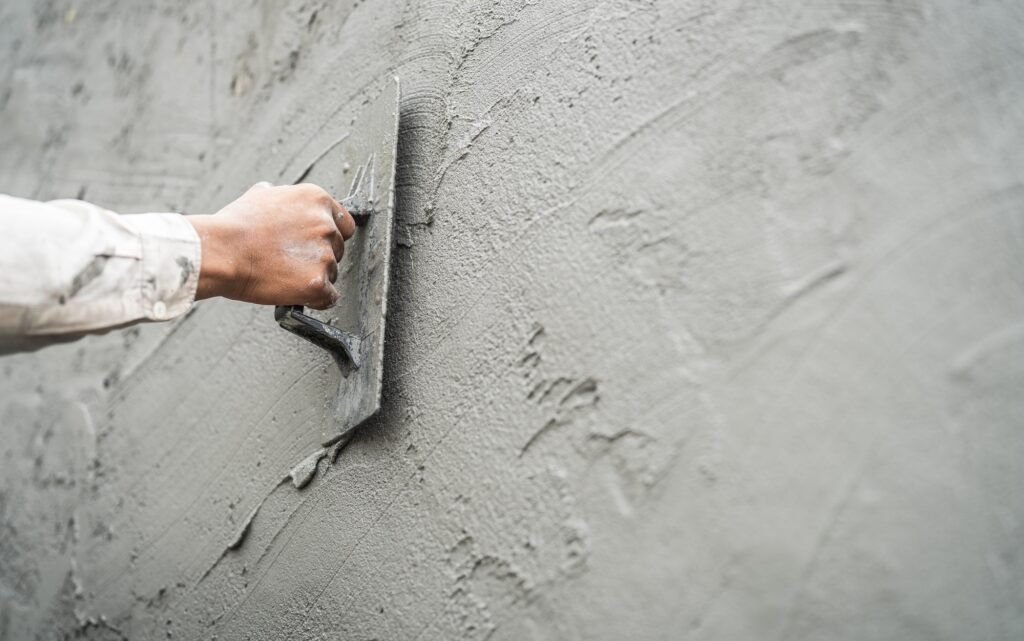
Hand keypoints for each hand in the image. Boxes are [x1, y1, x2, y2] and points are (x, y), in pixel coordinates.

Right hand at [187, 182, 355, 308]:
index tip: (315, 244)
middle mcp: (326, 225)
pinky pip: (329, 297)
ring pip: (332, 272)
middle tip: (292, 261)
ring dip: (314, 276)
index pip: (344, 223)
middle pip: (338, 249)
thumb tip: (274, 193)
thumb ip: (279, 196)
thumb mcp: (258, 196)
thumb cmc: (234, 226)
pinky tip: (297, 294)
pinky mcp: (317, 283)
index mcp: (317, 199)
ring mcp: (323, 255)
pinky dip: (316, 299)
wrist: (221, 251)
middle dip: (319, 256)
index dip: (329, 236)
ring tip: (285, 275)